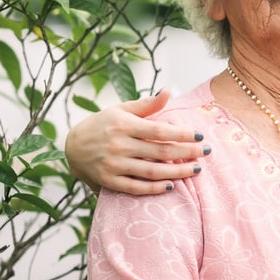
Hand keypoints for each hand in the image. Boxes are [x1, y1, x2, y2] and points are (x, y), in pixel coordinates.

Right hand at [64, 90, 208, 194]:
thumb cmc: (103, 124)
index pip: (160, 131)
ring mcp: (113, 165)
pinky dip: (154, 189)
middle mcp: (119, 145)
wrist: (72, 146)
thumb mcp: (121, 110)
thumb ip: (146, 104)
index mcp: (124, 125)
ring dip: (176, 172)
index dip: (182, 134)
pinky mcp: (109, 181)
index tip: (200, 136)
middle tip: (206, 153)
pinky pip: (136, 187)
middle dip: (187, 153)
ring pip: (151, 172)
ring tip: (196, 170)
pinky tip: (172, 186)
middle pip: (160, 152)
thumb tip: (168, 91)